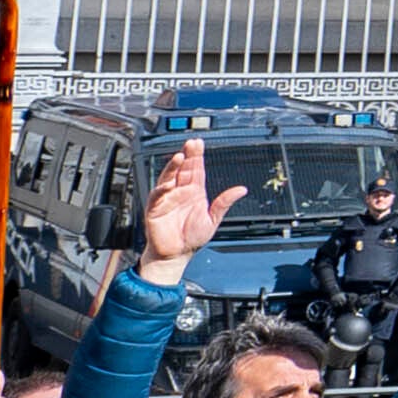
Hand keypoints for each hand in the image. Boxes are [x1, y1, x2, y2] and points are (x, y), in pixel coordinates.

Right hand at [138, 138, 231, 279]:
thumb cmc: (192, 238)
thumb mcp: (213, 220)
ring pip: (169, 177)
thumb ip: (224, 203)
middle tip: (191, 143)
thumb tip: (241, 190)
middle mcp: (180, 192)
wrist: (175, 255)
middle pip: (183, 169)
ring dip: (173, 167)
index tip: (198, 143)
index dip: (197, 156)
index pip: (196, 169)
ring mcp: (167, 198)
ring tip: (180, 156)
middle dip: (187, 155)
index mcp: (194, 192)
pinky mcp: (155, 207)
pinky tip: (169, 182)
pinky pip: (157, 194)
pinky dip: (162, 187)